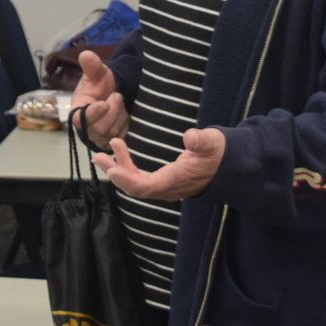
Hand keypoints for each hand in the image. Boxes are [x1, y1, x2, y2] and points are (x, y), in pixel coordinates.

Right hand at [73, 50, 128, 146]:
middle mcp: (87, 127)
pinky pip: (123, 139)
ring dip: (121, 117)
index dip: (93, 113)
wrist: (115, 94)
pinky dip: (127, 127)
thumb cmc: (102, 85)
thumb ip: (92, 66)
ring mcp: (100, 137)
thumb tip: (86, 54)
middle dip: (113, 111)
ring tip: (121, 105)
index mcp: (78, 110)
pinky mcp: (113, 143)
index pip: (80, 119)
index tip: (104, 103)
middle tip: (117, 96)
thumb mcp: (99, 73)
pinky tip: (126, 116)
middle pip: (99, 128)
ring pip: (113, 134)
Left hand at [91, 128, 225, 201]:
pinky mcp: (162, 181)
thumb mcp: (213, 143)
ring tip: (101, 155)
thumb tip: (189, 137)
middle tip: (97, 156)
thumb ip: (202, 141)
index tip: (112, 169)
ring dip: (118, 170)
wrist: (227, 166)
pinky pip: (140, 179)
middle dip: (116, 173)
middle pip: (136, 187)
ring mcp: (164, 186)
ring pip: (135, 184)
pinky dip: (126, 169)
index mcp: (176, 180)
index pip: (146, 187)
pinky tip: (117, 156)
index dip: (127, 180)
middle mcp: (167, 188)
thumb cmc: (219, 153)